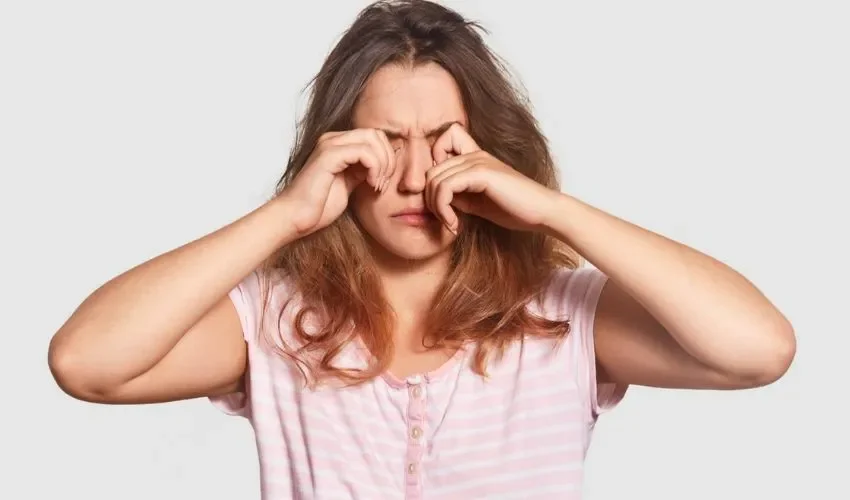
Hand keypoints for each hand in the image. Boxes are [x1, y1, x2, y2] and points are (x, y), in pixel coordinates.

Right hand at [282, 128, 396, 234]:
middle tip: (382, 182)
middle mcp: (332, 139)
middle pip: (376, 134)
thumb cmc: (320, 205)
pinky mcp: (328, 155)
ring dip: (383, 163)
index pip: (374, 136)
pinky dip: (374, 167)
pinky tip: (370, 183)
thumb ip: (363, 169)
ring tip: (376, 184)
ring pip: (372, 138)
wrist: (296, 217)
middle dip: (388, 158)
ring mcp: (329, 145)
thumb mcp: (349, 183)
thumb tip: (385, 162)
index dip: (386, 156)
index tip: (382, 181)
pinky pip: (364, 151)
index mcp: (337, 144)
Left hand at [425, 124, 560, 232]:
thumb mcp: (478, 203)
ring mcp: (477, 161)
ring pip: (435, 179)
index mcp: (475, 157)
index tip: (443, 200)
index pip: (440, 147)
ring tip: (452, 224)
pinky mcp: (481, 173)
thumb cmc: (516, 209)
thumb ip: (458, 196)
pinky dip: (443, 209)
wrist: (542, 212)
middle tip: (446, 220)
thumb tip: (436, 199)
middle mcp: (474, 154)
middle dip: (431, 199)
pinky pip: (446, 187)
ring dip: (437, 208)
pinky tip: (455, 224)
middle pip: (431, 170)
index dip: (433, 173)